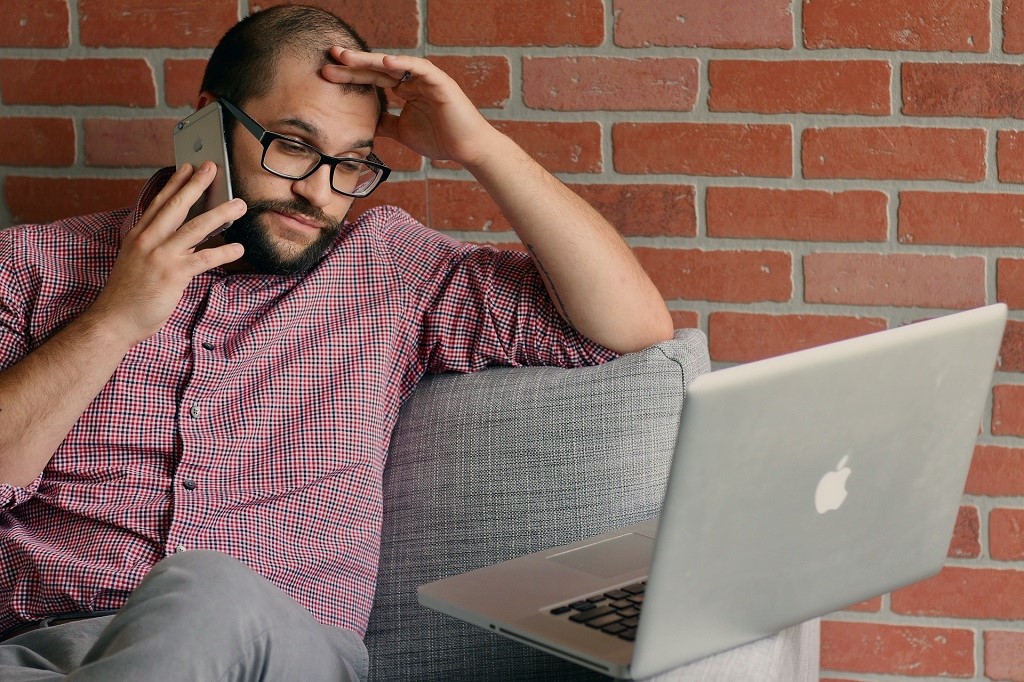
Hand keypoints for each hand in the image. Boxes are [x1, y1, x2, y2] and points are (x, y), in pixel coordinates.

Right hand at [89, 162, 246, 345]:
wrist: (115, 319)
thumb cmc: (128, 294)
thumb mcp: (138, 261)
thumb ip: (158, 246)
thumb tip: (186, 238)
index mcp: (138, 235)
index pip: (159, 203)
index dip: (174, 183)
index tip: (187, 167)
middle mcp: (148, 241)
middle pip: (176, 206)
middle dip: (196, 185)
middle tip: (212, 168)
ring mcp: (160, 256)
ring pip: (195, 228)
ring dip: (220, 214)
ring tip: (239, 205)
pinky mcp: (173, 275)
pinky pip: (204, 259)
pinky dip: (224, 252)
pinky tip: (239, 248)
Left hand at [321, 48, 502, 168]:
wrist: (467, 150)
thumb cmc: (441, 140)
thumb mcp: (403, 132)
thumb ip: (386, 124)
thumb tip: (366, 124)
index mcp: (405, 89)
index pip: (373, 79)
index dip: (351, 75)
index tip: (327, 73)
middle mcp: (414, 80)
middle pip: (378, 68)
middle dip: (354, 62)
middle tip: (330, 55)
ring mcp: (427, 79)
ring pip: (395, 65)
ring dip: (371, 60)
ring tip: (348, 57)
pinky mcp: (441, 83)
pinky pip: (420, 69)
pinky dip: (404, 64)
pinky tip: (385, 62)